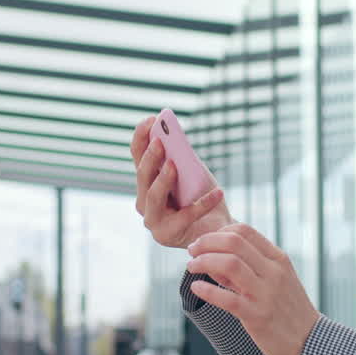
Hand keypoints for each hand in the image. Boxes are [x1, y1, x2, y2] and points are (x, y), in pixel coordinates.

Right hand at [131, 116, 232, 248]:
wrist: (217, 228)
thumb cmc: (202, 197)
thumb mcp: (193, 173)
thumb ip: (182, 158)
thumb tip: (177, 138)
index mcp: (147, 181)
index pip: (137, 156)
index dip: (141, 137)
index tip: (151, 119)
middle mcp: (143, 200)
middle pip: (142, 176)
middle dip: (150, 158)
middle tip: (160, 142)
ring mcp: (152, 219)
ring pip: (152, 196)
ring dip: (163, 179)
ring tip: (174, 165)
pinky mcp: (166, 235)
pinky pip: (184, 216)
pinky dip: (202, 204)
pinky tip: (218, 192)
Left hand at [186, 223, 320, 354]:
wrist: (309, 342)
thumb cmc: (287, 310)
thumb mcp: (274, 282)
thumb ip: (245, 268)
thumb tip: (211, 258)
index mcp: (278, 259)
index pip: (245, 231)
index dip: (218, 233)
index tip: (203, 242)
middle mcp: (274, 272)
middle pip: (234, 242)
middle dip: (206, 243)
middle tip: (192, 251)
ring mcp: (266, 294)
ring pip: (230, 264)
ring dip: (204, 262)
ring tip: (191, 267)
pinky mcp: (258, 316)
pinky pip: (228, 299)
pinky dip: (207, 291)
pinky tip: (196, 288)